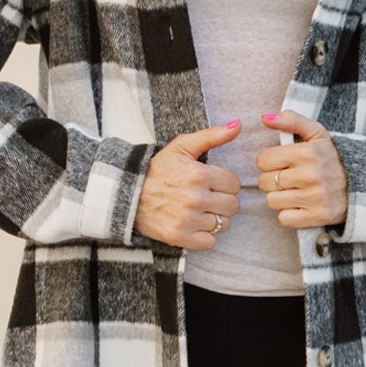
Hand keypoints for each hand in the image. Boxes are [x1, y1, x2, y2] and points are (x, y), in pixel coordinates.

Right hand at [133, 121, 241, 249]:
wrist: (127, 194)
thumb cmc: (157, 170)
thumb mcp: (181, 147)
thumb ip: (212, 136)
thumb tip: (238, 125)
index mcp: (199, 174)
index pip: (234, 184)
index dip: (224, 183)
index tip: (210, 184)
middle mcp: (195, 198)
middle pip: (233, 206)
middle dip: (222, 201)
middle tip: (206, 198)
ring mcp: (188, 219)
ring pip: (223, 224)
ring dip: (214, 219)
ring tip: (199, 211)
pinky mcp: (180, 237)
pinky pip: (210, 242)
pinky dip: (205, 236)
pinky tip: (194, 225)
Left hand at [257, 109, 348, 227]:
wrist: (362, 183)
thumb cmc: (331, 157)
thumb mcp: (316, 133)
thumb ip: (290, 120)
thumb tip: (264, 118)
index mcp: (307, 153)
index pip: (262, 160)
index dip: (269, 161)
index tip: (283, 163)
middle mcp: (310, 175)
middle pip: (265, 182)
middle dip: (273, 179)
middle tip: (289, 178)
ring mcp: (315, 198)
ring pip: (272, 201)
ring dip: (280, 197)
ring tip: (295, 191)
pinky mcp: (318, 217)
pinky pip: (284, 219)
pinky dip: (288, 214)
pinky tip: (300, 205)